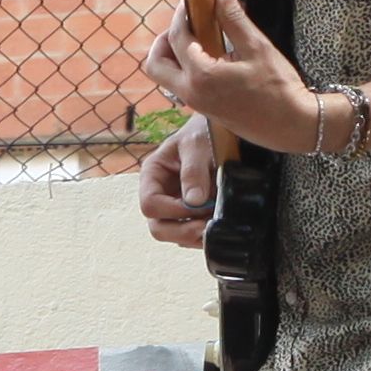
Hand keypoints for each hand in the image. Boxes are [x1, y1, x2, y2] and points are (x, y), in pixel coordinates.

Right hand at [136, 119, 217, 248]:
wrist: (221, 134)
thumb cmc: (203, 134)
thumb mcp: (197, 145)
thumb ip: (193, 171)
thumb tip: (194, 201)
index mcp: (152, 176)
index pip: (150, 204)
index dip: (173, 210)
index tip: (200, 205)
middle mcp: (160, 196)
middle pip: (158, 228)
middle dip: (183, 231)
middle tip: (208, 226)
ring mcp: (175, 208)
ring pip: (175, 237)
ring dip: (196, 236)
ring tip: (216, 224)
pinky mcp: (192, 216)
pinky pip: (192, 237)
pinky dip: (205, 236)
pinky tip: (219, 224)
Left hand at [143, 3, 323, 157]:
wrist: (292, 125)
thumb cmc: (279, 88)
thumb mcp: (257, 48)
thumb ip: (234, 18)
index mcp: (201, 76)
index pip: (177, 37)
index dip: (181, 14)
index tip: (190, 0)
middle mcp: (191, 92)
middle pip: (155, 64)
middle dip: (163, 40)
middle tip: (185, 25)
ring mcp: (195, 104)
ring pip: (165, 77)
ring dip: (172, 55)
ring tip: (198, 38)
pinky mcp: (204, 109)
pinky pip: (181, 85)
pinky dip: (185, 68)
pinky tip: (209, 56)